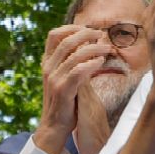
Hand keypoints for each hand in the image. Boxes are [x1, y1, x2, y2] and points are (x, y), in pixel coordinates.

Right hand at [33, 24, 113, 153]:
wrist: (55, 126)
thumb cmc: (65, 100)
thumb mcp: (65, 77)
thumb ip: (72, 62)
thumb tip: (86, 45)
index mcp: (47, 62)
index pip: (54, 35)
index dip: (71, 28)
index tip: (88, 28)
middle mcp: (48, 68)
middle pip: (65, 41)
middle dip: (85, 34)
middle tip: (101, 35)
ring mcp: (54, 79)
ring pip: (74, 54)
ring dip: (93, 48)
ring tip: (107, 48)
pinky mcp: (63, 90)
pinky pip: (77, 71)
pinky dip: (91, 64)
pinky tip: (101, 62)